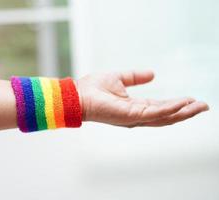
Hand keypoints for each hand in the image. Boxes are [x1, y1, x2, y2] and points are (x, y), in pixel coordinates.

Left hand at [76, 71, 208, 127]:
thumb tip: (153, 74)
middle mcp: (137, 115)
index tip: (191, 99)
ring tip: (200, 106)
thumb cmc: (93, 88)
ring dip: (183, 112)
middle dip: (186, 112)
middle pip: (166, 115)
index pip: (160, 107)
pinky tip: (183, 103)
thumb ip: (135, 77)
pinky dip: (170, 109)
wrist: (78, 95)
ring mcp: (134, 117)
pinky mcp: (131, 115)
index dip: (176, 104)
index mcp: (135, 106)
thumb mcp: (119, 78)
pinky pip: (155, 113)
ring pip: (165, 117)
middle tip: (204, 106)